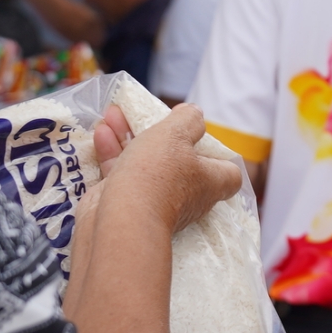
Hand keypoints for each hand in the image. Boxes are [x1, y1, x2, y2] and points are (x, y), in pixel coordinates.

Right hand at [93, 103, 243, 236]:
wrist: (121, 219)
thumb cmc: (157, 174)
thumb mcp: (176, 134)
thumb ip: (188, 120)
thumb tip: (195, 113)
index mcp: (210, 182)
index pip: (229, 174)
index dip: (220, 156)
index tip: (202, 137)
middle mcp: (188, 195)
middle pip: (180, 161)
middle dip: (161, 135)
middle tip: (147, 115)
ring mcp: (156, 201)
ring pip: (146, 163)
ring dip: (129, 136)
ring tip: (114, 114)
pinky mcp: (128, 204)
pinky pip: (123, 173)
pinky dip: (113, 151)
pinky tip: (102, 130)